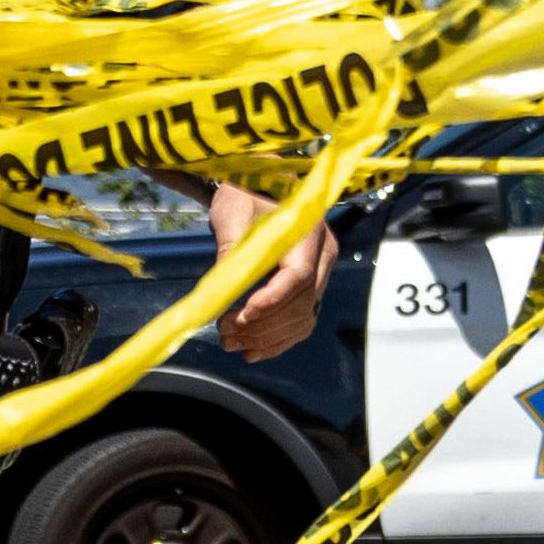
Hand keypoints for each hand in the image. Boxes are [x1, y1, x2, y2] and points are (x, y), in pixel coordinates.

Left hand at [208, 181, 337, 361]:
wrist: (257, 193)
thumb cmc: (244, 197)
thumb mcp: (232, 212)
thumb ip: (230, 247)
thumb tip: (221, 286)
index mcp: (309, 231)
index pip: (299, 276)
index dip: (271, 301)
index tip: (241, 316)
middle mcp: (323, 254)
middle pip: (301, 303)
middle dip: (262, 324)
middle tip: (223, 330)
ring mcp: (320, 275)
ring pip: (302, 319)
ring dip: (265, 338)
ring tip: (228, 341)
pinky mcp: (309, 291)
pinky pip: (300, 325)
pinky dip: (276, 342)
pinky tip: (249, 351)